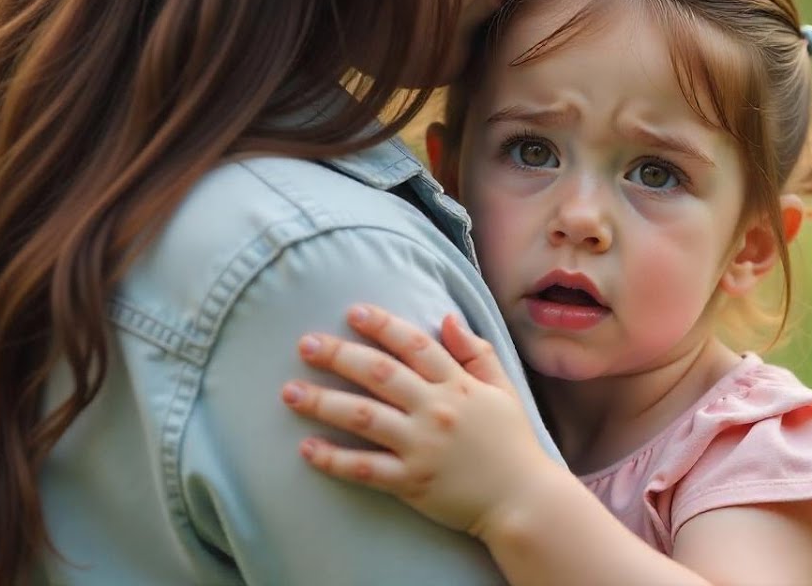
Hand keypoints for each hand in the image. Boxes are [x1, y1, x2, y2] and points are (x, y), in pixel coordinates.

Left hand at [281, 305, 557, 535]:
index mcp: (458, 385)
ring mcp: (421, 446)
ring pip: (363, 417)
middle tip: (306, 344)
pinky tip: (307, 448)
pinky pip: (364, 468)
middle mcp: (436, 410)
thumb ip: (476, 353)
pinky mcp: (411, 481)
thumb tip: (447, 318)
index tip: (352, 312)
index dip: (382, 325)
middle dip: (339, 355)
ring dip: (323, 402)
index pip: (415, 345)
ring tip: (289, 392)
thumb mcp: (502, 389)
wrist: (523, 499)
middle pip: (380, 373)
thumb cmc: (512, 443)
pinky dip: (333, 459)